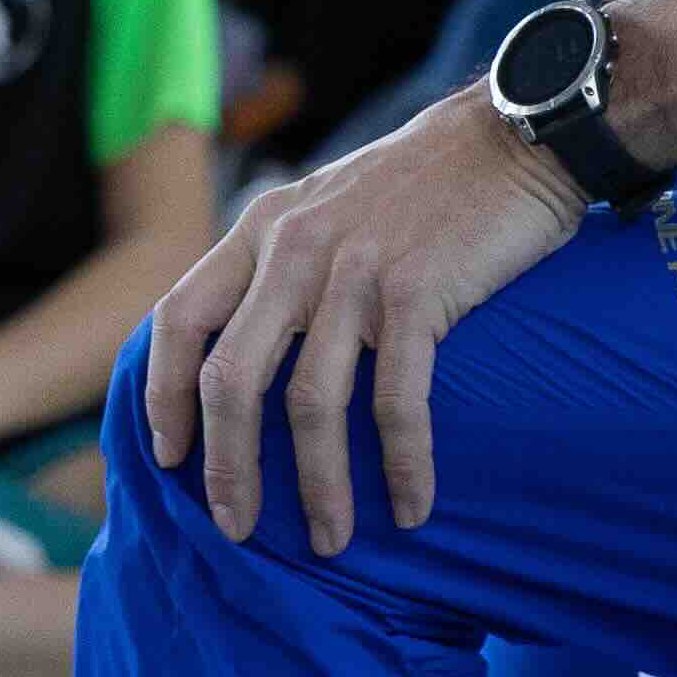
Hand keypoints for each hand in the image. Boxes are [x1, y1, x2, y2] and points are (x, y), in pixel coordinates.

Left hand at [144, 101, 588, 553]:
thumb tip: (249, 342)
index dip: (164, 393)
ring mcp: (353, 270)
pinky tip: (410, 506)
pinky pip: (397, 400)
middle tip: (237, 527)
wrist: (512, 136)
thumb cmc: (425, 183)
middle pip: (232, 378)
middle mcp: (294, 248)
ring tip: (331, 539)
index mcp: (262, 228)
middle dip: (227, 466)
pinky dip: (402, 464)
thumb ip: (283, 259)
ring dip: (318, 486)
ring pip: (310, 403)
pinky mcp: (416, 291)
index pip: (180, 318)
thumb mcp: (326, 202)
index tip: (169, 456)